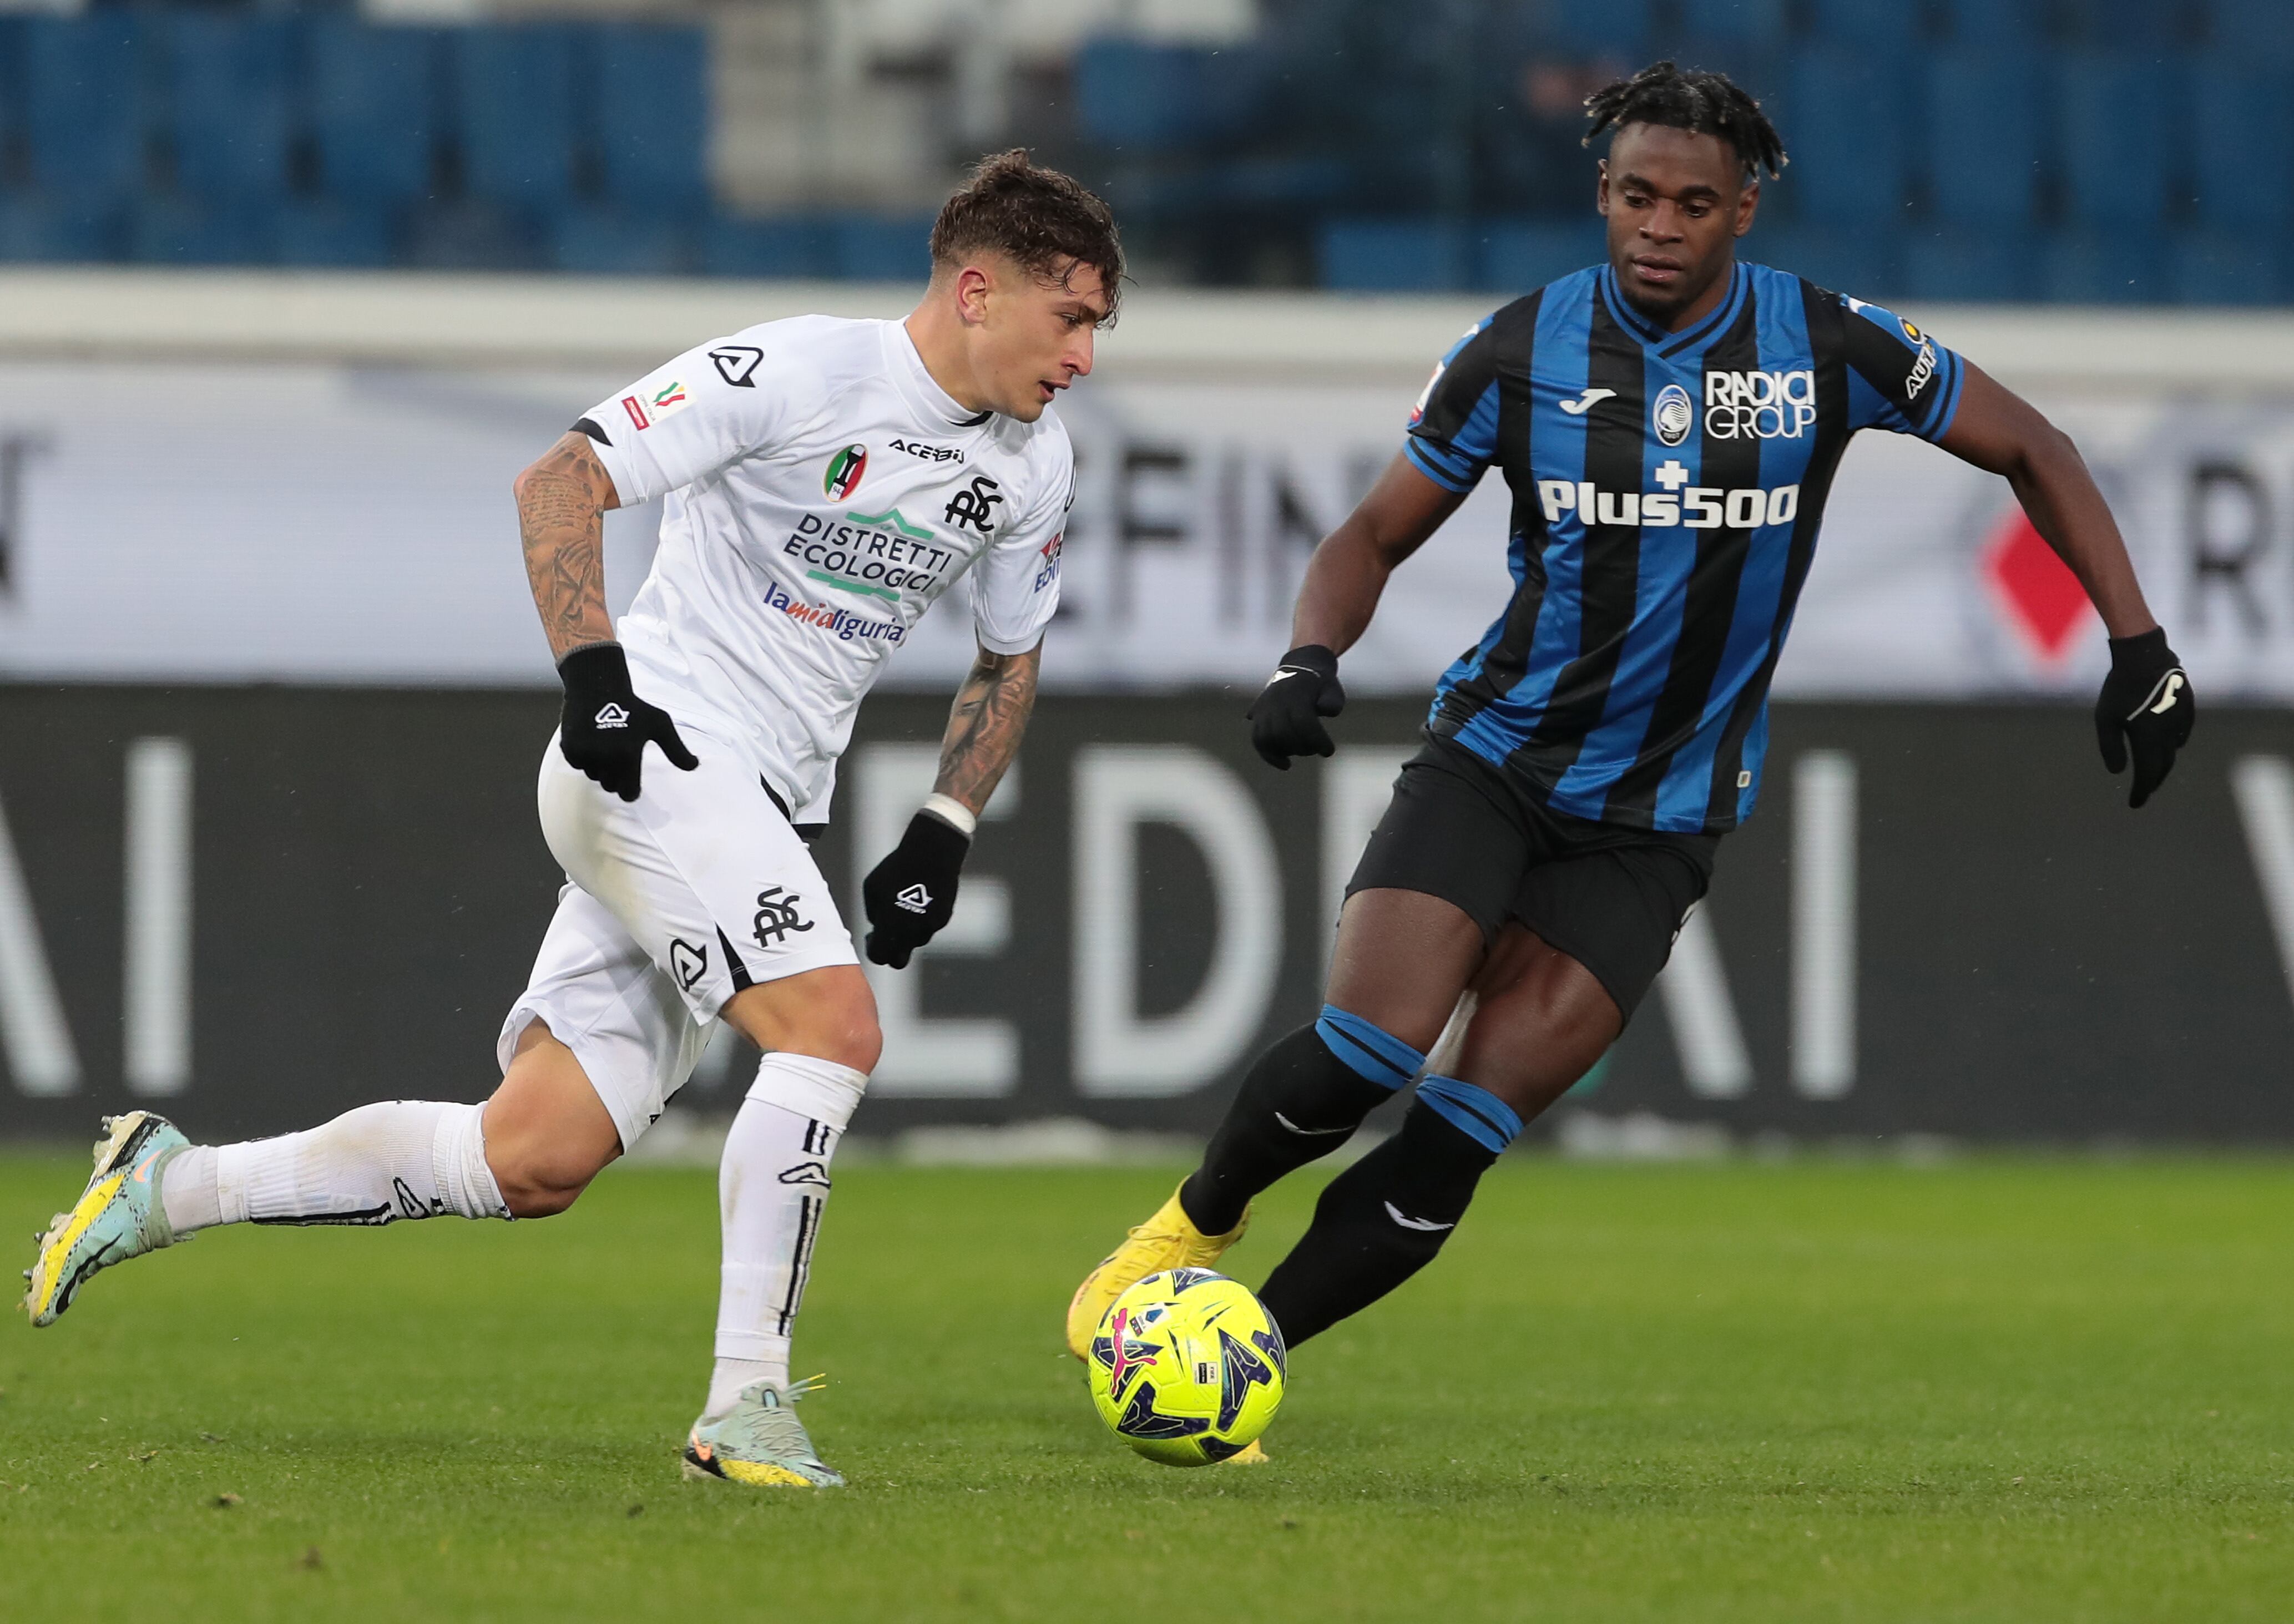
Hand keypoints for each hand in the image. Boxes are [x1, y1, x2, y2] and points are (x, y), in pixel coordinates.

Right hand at [556, 643, 697, 801]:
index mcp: (627, 754)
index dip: (631, 791)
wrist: (597, 686)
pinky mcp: (569, 748)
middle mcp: (604, 756)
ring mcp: (585, 752)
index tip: (632, 784)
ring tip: (605, 743)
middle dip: (616, 776)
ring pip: (593, 776)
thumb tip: (694, 766)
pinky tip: (591, 739)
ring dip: (599, 766)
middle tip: (619, 755)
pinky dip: (584, 757)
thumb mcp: (660, 724)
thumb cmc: (633, 707)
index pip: (628, 793)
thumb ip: (676, 749)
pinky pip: (577, 765)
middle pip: (610, 786)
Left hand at [862, 810, 969, 968]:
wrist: (932, 855)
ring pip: (915, 942)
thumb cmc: (896, 868)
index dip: (872, 949)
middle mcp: (911, 932)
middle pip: (898, 962)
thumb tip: (878, 926)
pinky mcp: (942, 919)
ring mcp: (929, 927)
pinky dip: (921, 921)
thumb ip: (873, 912)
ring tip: (904, 909)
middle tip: (887, 938)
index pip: (878, 956)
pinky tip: (919, 900)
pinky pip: (928, 928)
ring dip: (907, 934)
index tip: (871, 936)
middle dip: (890, 955)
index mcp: (890, 926)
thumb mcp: (872, 888)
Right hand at [1246, 644, 1344, 768]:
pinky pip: (1257, 740)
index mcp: (1295, 693)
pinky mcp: (1257, 716)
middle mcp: (1275, 701)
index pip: (1303, 722)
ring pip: (1266, 738)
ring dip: (1285, 751)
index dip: (1317, 740)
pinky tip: (1286, 765)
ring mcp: (1263, 708)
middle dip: (1303, 747)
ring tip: (1302, 751)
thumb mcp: (1332, 687)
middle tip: (1316, 749)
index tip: (1329, 751)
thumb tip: (1324, 710)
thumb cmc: (1320, 684)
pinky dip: (1269, 756)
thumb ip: (1333, 700)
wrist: (1300, 667)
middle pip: (1283, 732)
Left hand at [2094, 627, 2193, 809]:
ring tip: (2152, 772)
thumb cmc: (2119, 688)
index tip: (2134, 804)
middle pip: (2163, 766)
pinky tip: (2167, 746)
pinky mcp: (2188, 709)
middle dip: (2152, 781)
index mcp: (2149, 739)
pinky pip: (2182, 734)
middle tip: (2144, 792)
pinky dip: (2173, 745)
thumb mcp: (2105, 719)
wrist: (2145, 656)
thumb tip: (2118, 773)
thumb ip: (2111, 748)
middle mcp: (2169, 734)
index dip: (2141, 791)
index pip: (2147, 774)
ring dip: (2163, 764)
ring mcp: (2182, 721)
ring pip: (2174, 750)